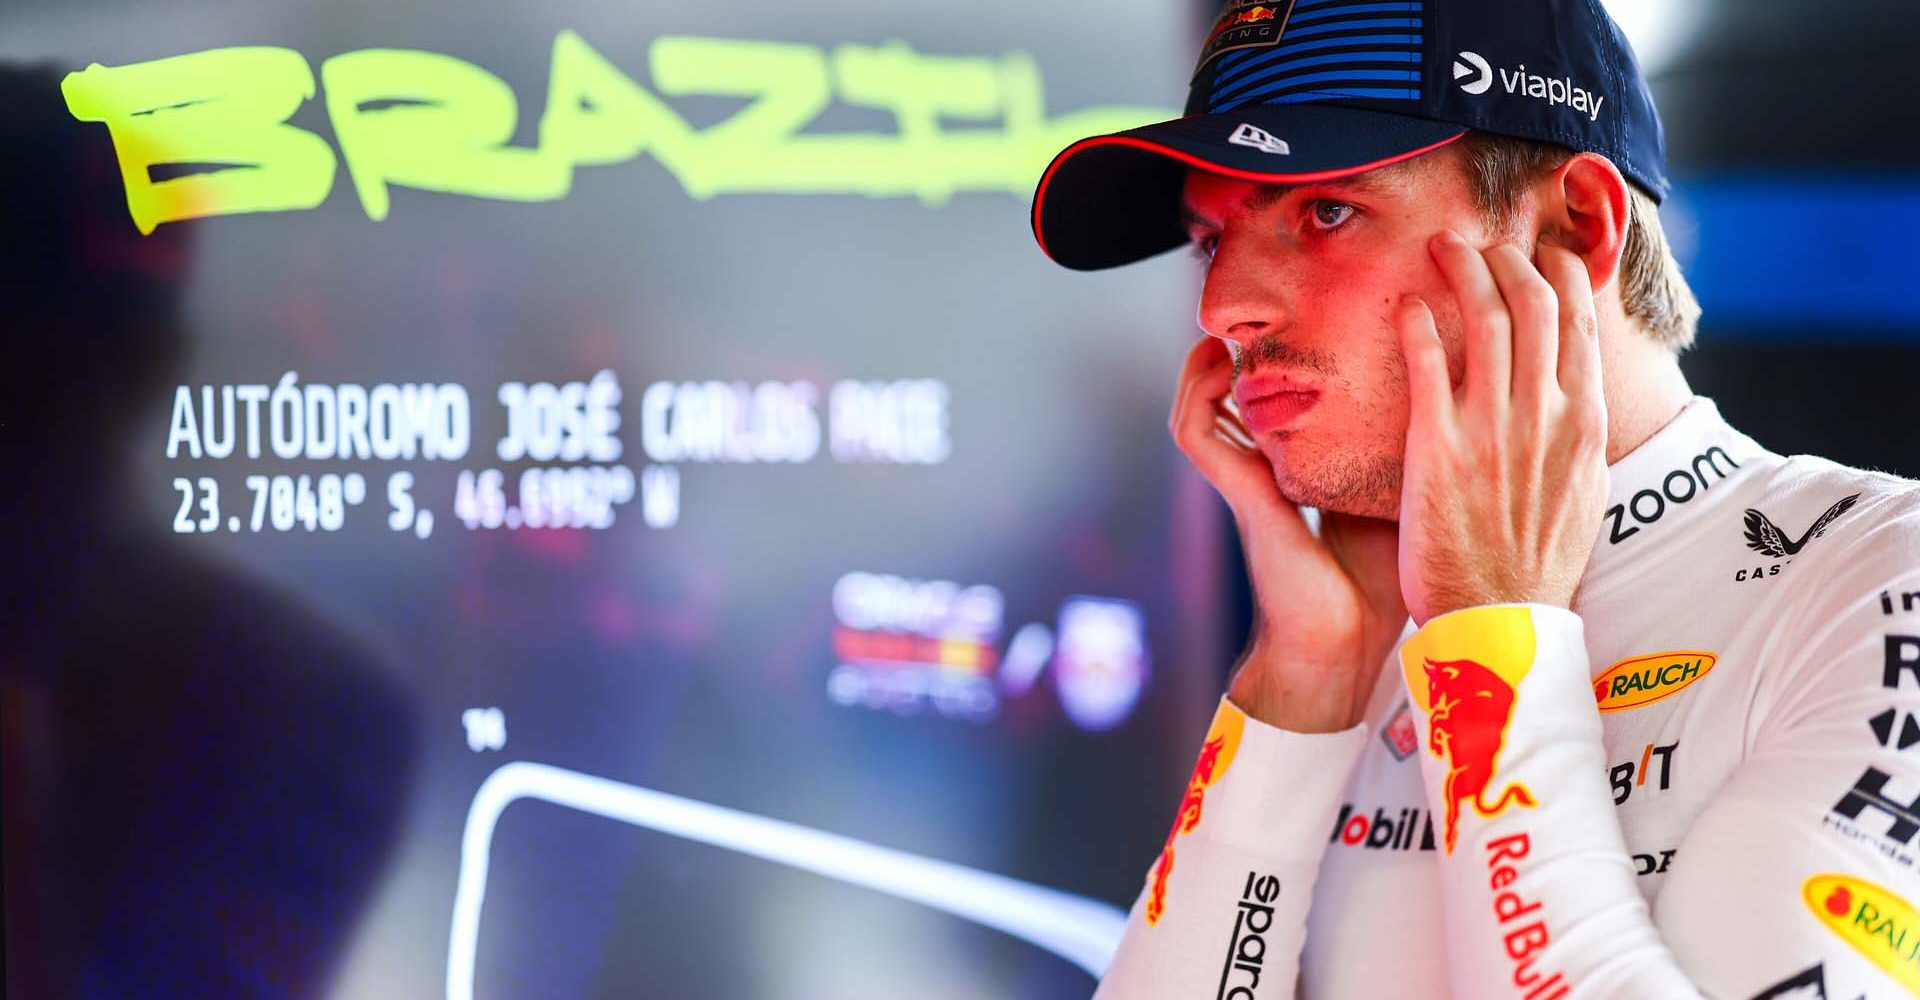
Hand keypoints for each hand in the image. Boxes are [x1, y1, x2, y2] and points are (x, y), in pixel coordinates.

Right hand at [1170, 335, 1408, 731]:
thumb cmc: (1384, 581)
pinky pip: (1195, 432)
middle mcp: (1268, 465)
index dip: (1280, 360)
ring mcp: (1245, 478)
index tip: (1305, 315)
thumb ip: (1416, 442)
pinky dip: (1194, 394)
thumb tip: (1466, 383)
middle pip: (1233, 392)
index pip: (1280, 400)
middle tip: (1268, 302)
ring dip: (1202, 363)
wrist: (1350, 644)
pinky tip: (1214, 365)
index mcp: (1305, 466)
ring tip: (1226, 329)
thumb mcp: (1407, 492)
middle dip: (1238, 348)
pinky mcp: (1236, 491)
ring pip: (1198, 403)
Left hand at [1392, 232, 1608, 625]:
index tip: (1537, 251)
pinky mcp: (1437, 448)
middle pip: (1532, 303)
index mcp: (1582, 422)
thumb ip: (1575, 440)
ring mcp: (1492, 428)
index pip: (1578, 322)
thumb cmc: (1535, 567)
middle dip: (1505, 257)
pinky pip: (1428, 364)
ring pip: (1484, 318)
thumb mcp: (1582, 494)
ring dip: (1462, 269)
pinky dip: (1418, 323)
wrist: (1501, 621)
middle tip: (1478, 241)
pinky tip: (1404, 303)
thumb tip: (1574, 403)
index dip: (1557, 272)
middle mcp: (1543, 414)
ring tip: (1440, 247)